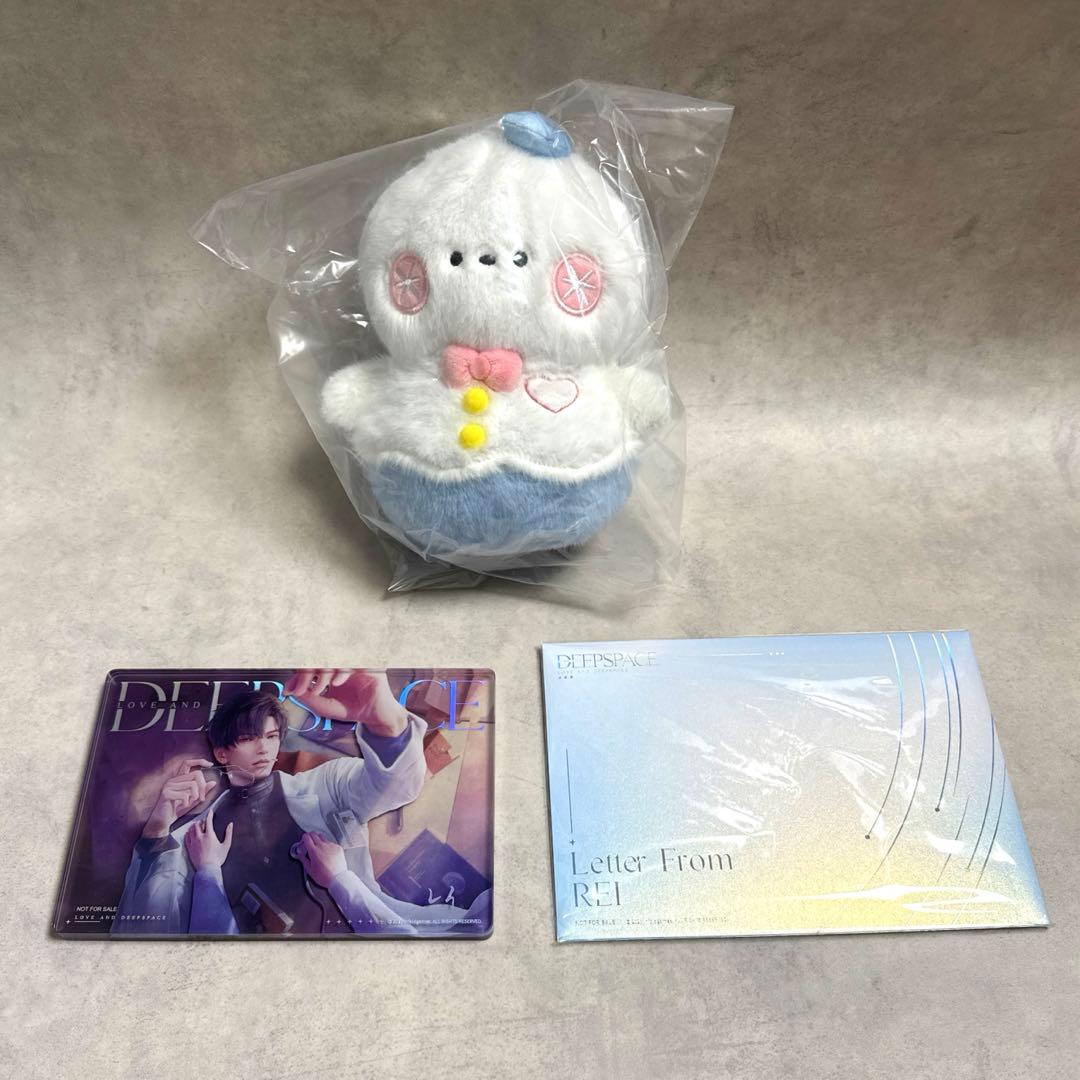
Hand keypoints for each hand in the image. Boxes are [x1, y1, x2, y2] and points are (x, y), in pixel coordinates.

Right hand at [142, 758, 215, 838]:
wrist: (162, 822)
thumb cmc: (176, 810)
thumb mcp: (193, 800)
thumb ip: (202, 791)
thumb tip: (213, 782)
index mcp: (178, 779)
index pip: (188, 763)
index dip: (199, 761)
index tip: (210, 765)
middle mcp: (173, 779)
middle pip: (196, 774)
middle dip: (203, 786)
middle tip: (202, 798)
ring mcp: (168, 785)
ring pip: (192, 784)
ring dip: (196, 796)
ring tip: (191, 802)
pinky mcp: (166, 794)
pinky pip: (184, 795)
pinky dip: (187, 802)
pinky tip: (184, 806)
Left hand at [183, 808, 232, 869]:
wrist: (207, 869)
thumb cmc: (218, 858)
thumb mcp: (226, 845)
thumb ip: (228, 833)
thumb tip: (230, 824)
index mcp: (209, 835)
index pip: (208, 821)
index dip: (209, 815)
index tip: (210, 812)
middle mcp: (200, 837)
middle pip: (197, 825)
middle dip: (200, 821)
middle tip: (203, 821)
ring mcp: (193, 843)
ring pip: (190, 830)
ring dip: (194, 826)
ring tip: (196, 826)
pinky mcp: (189, 848)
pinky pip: (186, 838)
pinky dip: (188, 834)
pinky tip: (189, 833)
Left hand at [284, 669, 406, 736]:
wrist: (374, 717)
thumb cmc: (353, 709)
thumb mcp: (325, 707)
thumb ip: (308, 698)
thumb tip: (290, 689)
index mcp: (330, 671)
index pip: (311, 665)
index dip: (298, 676)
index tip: (290, 690)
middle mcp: (341, 664)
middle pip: (319, 659)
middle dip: (306, 674)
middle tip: (300, 689)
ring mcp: (355, 664)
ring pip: (334, 660)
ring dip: (322, 674)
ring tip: (318, 691)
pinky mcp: (369, 666)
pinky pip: (353, 663)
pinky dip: (341, 672)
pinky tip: (336, 684)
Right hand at [294, 832, 347, 888]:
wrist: (338, 878)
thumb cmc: (324, 876)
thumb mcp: (309, 870)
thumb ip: (303, 859)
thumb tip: (299, 854)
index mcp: (314, 851)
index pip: (306, 837)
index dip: (303, 838)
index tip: (303, 841)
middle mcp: (323, 846)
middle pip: (314, 834)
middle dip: (310, 836)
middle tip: (309, 842)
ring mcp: (331, 845)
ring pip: (323, 837)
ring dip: (319, 840)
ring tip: (318, 848)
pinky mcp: (338, 847)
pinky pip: (331, 842)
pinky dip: (327, 845)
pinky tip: (327, 853)